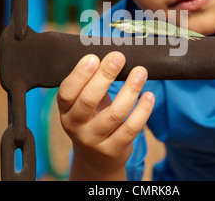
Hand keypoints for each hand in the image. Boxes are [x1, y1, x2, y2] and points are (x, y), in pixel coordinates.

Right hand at [57, 51, 153, 179]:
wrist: (96, 159)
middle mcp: (76, 126)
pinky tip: (149, 96)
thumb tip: (110, 54)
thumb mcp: (82, 104)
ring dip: (130, 90)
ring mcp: (95, 140)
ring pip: (114, 114)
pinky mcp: (114, 149)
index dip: (79, 75)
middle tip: (119, 57)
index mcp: (65, 110)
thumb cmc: (91, 119)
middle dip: (105, 76)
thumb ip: (90, 82)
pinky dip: (142, 110)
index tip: (94, 57)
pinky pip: (131, 128)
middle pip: (89, 100)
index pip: (67, 92)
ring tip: (141, 72)